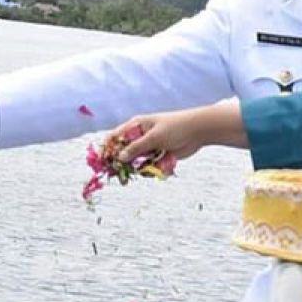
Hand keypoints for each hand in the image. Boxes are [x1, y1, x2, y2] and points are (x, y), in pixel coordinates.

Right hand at [115, 101, 246, 163]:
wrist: (197, 132)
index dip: (108, 149)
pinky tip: (159, 165)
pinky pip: (148, 167)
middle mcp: (140, 137)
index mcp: (136, 126)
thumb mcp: (154, 137)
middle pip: (123, 152)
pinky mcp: (157, 157)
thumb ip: (137, 147)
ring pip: (135, 162)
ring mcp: (149, 148)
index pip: (115, 137)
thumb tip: (120, 158)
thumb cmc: (175, 127)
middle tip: (117, 176)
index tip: (104, 162)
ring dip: (136, 169)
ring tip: (139, 173)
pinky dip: (150, 170)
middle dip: (120, 164)